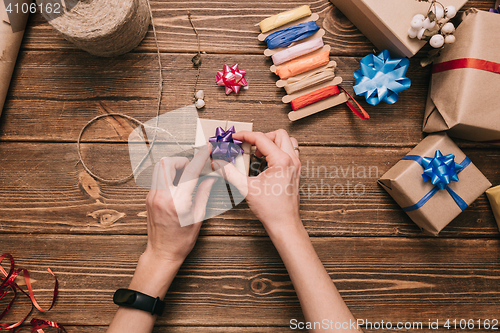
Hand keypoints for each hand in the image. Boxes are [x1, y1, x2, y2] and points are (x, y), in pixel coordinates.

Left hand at [144, 144, 215, 264]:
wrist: (162, 253)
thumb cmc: (181, 241)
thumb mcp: (198, 218)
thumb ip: (203, 193)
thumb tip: (210, 178)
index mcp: (177, 202)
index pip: (189, 172)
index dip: (200, 157)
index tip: (205, 149)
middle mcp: (161, 196)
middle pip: (167, 162)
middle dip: (181, 159)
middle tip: (192, 167)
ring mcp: (152, 196)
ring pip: (159, 167)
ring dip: (173, 166)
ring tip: (185, 176)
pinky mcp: (148, 198)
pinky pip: (157, 178)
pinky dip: (168, 175)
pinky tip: (178, 185)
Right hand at [213, 129, 300, 234]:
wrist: (284, 223)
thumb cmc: (271, 209)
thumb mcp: (246, 188)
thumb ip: (230, 172)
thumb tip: (218, 163)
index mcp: (281, 161)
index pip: (261, 139)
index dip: (246, 135)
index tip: (236, 137)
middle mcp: (292, 160)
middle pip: (278, 134)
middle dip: (262, 136)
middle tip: (249, 146)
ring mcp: (296, 165)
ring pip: (288, 141)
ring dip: (273, 142)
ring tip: (260, 153)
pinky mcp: (296, 171)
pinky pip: (291, 152)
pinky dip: (279, 151)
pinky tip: (267, 162)